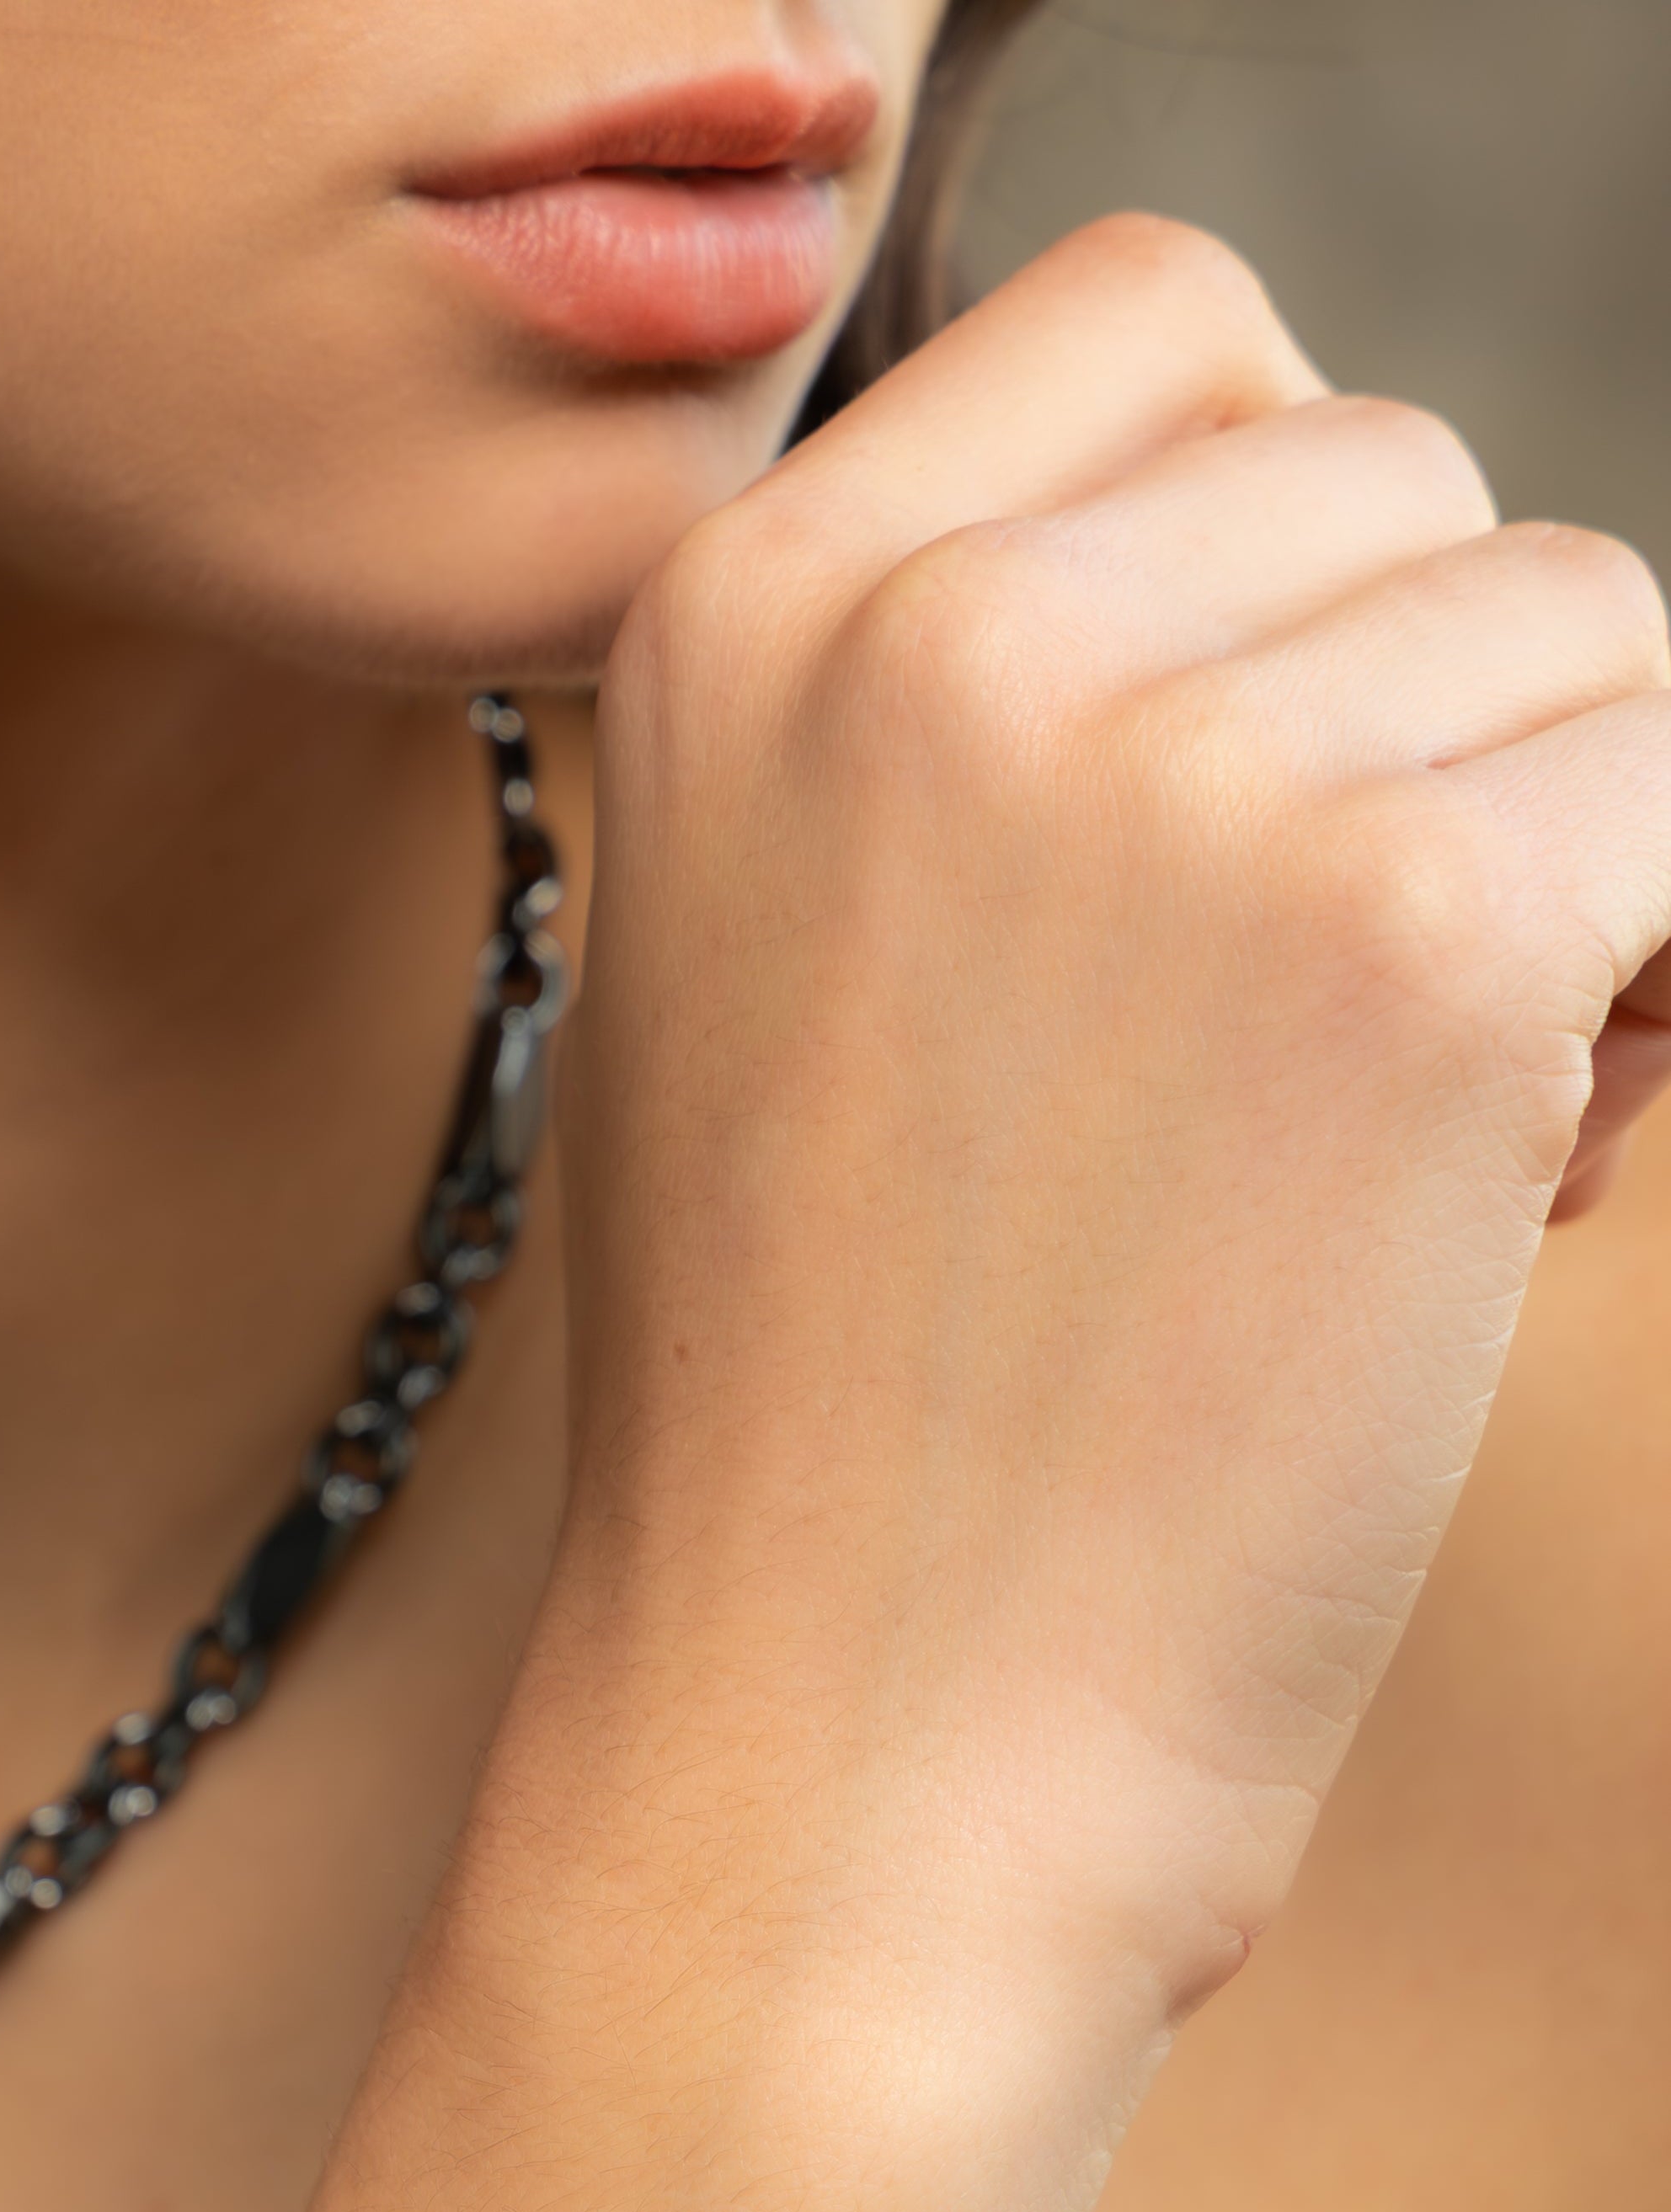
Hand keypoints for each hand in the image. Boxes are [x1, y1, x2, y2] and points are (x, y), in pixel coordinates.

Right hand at [541, 217, 1670, 2066]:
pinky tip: (1481, 1194)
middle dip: (1413, 726)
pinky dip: (1645, 995)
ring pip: (1580, 629)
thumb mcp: (760, 965)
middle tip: (1281, 1048)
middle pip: (1397, 473)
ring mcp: (1192, 771)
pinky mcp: (1424, 934)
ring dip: (1546, 859)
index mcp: (752, 613)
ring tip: (1357, 1150)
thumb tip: (1315, 564)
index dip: (1268, 537)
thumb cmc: (828, 1426)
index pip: (1163, 323)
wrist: (849, 1765)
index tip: (1242, 775)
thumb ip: (956, 709)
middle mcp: (953, 632)